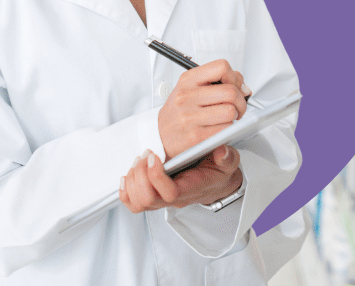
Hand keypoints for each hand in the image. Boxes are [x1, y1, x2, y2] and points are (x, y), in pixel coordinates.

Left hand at [119, 145, 243, 212]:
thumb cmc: (218, 172)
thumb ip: (228, 158)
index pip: (170, 193)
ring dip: (133, 179)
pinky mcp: (154, 198)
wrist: (215, 183)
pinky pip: (133, 203)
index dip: (156, 177)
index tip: (154, 156)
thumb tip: (222, 151)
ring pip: (138, 203)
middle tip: (146, 154)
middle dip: (141, 175)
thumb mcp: (229, 162)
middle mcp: (175, 199)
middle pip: (148, 199)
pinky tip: (128, 174)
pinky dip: (125, 191)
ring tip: (140, 160)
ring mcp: (162, 201)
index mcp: (191, 189)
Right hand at [158, 59, 250, 158]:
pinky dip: (228, 128)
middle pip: (230, 92)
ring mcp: (190, 117)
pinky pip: (225, 129)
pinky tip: (220, 127)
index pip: (221, 67)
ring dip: (234, 116)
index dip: (233, 77)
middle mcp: (187, 96)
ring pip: (230, 111)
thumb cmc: (178, 111)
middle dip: (241, 100)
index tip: (233, 86)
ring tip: (227, 117)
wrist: (160, 135)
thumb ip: (216, 81)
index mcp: (188, 80)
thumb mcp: (191, 88)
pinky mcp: (196, 136)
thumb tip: (243, 85)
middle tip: (237, 106)